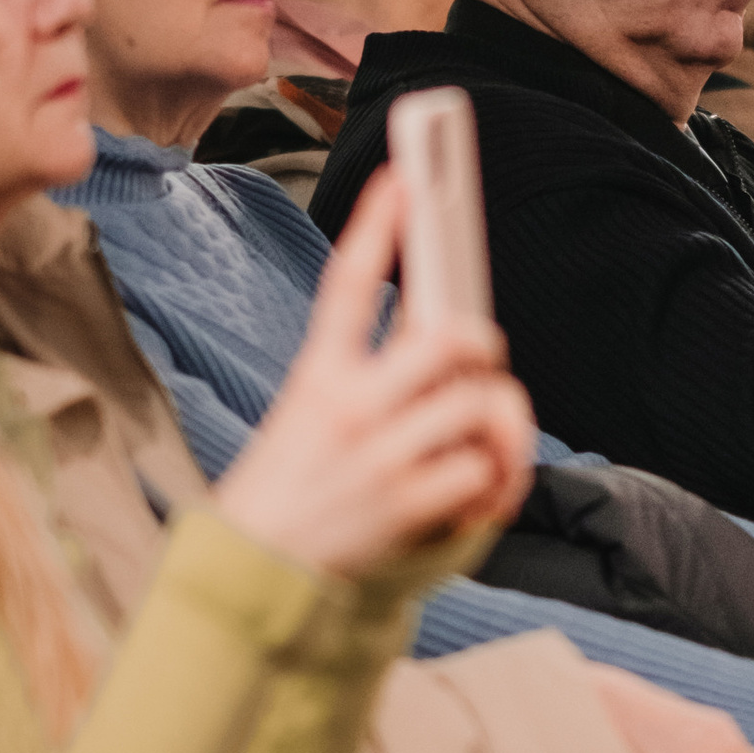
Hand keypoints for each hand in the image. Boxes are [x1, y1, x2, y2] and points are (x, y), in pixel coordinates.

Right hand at [216, 170, 534, 581]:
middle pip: (447, 339)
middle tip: (479, 365)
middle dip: (480, 345)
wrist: (255, 571)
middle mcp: (349, 408)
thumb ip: (363, 377)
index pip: (348, 285)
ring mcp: (380, 456)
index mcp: (317, 377)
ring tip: (489, 438)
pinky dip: (496, 478)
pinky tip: (482, 488)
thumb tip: (436, 337)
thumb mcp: (307, 415)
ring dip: (498, 419)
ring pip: (477, 402)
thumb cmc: (292, 487)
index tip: (404, 181)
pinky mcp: (406, 506)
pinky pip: (482, 468)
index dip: (378, 226)